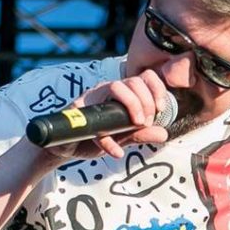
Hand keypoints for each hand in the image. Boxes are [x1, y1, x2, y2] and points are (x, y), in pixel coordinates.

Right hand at [30, 70, 172, 165]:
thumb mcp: (122, 138)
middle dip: (146, 102)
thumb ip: (141, 135)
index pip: (144, 77)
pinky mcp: (77, 109)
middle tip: (145, 123)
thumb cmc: (94, 137)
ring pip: (117, 87)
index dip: (157, 90)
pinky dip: (108, 138)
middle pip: (134, 81)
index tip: (160, 109)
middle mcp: (108, 90)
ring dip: (132, 107)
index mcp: (122, 94)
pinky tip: (115, 151)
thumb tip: (164, 134)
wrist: (65, 147)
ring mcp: (92, 96)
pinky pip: (96, 118)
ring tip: (135, 127)